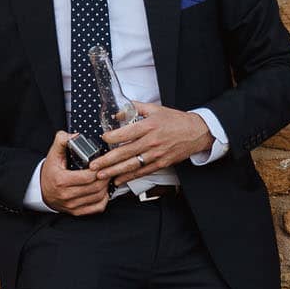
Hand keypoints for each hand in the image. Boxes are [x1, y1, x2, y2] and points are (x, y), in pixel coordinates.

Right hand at [40, 130, 108, 214]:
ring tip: (105, 178)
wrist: (40, 190)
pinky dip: (103, 199)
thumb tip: (75, 135)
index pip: (88, 177)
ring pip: (98, 197)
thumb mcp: (53, 154)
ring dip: (105, 187)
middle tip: (107, 169)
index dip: (99, 169)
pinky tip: (102, 191)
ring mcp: (72, 205)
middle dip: (105, 177)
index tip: (101, 163)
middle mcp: (66, 195)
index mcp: (61, 181)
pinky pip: (96, 208)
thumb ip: (62, 141)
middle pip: (95, 187)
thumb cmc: (50, 172)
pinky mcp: (76, 212)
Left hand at [90, 102, 213, 183]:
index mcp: (149, 126)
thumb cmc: (175, 120)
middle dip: (107, 160)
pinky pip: (142, 172)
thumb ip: (135, 108)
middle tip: (93, 166)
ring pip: (132, 165)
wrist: (196, 132)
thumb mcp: (155, 109)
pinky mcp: (161, 163)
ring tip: (101, 175)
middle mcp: (152, 141)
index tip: (102, 139)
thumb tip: (117, 113)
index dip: (112, 137)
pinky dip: (129, 177)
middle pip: (125, 152)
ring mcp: (156, 154)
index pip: (126, 133)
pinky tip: (118, 180)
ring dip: (115, 171)